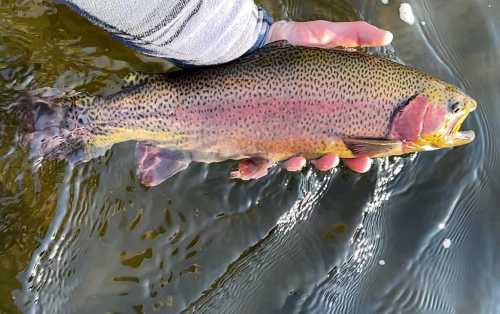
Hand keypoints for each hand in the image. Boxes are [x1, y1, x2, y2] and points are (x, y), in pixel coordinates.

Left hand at [268, 20, 392, 172]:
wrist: (253, 41)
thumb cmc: (290, 40)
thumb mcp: (324, 35)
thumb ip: (355, 36)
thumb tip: (387, 37)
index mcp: (325, 108)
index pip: (346, 135)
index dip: (358, 152)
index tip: (365, 160)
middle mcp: (304, 121)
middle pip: (320, 152)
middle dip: (327, 162)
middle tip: (330, 160)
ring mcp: (280, 128)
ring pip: (291, 158)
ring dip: (295, 164)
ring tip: (295, 159)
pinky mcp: (256, 131)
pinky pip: (257, 156)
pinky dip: (256, 166)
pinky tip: (255, 166)